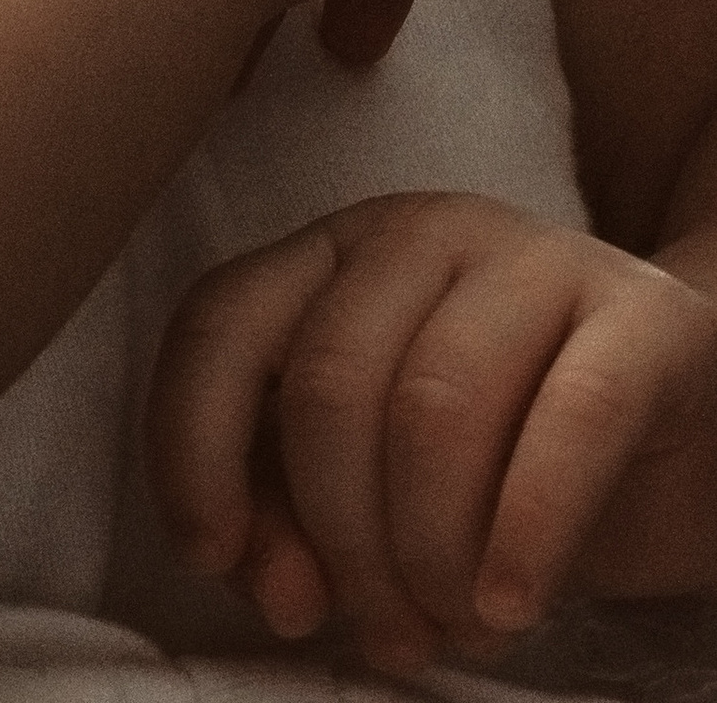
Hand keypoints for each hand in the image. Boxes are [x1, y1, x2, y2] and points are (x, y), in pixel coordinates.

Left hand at [148, 192, 716, 671]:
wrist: (684, 432)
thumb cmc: (506, 457)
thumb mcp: (375, 481)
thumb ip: (292, 514)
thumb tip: (269, 581)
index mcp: (336, 253)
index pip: (221, 322)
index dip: (195, 446)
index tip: (212, 556)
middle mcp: (423, 233)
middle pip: (328, 384)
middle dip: (341, 540)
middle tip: (386, 629)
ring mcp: (535, 259)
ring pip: (434, 407)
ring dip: (430, 554)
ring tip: (455, 625)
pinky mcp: (642, 319)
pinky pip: (569, 423)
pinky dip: (525, 535)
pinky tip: (511, 604)